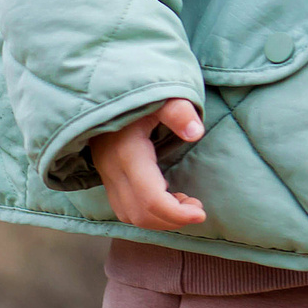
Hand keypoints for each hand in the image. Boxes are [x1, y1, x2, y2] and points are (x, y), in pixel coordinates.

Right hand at [89, 99, 206, 230]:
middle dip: (172, 219)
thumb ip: (178, 111)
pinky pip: (124, 207)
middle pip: (140, 214)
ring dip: (160, 219)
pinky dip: (148, 212)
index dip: (177, 214)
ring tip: (186, 204)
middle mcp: (112, 169)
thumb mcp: (162, 95)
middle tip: (197, 208)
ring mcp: (106, 174)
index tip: (201, 213)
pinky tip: (169, 198)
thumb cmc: (140, 91)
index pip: (150, 199)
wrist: (106, 87)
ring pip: (129, 215)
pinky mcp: (107, 176)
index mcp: (128, 153)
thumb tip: (196, 132)